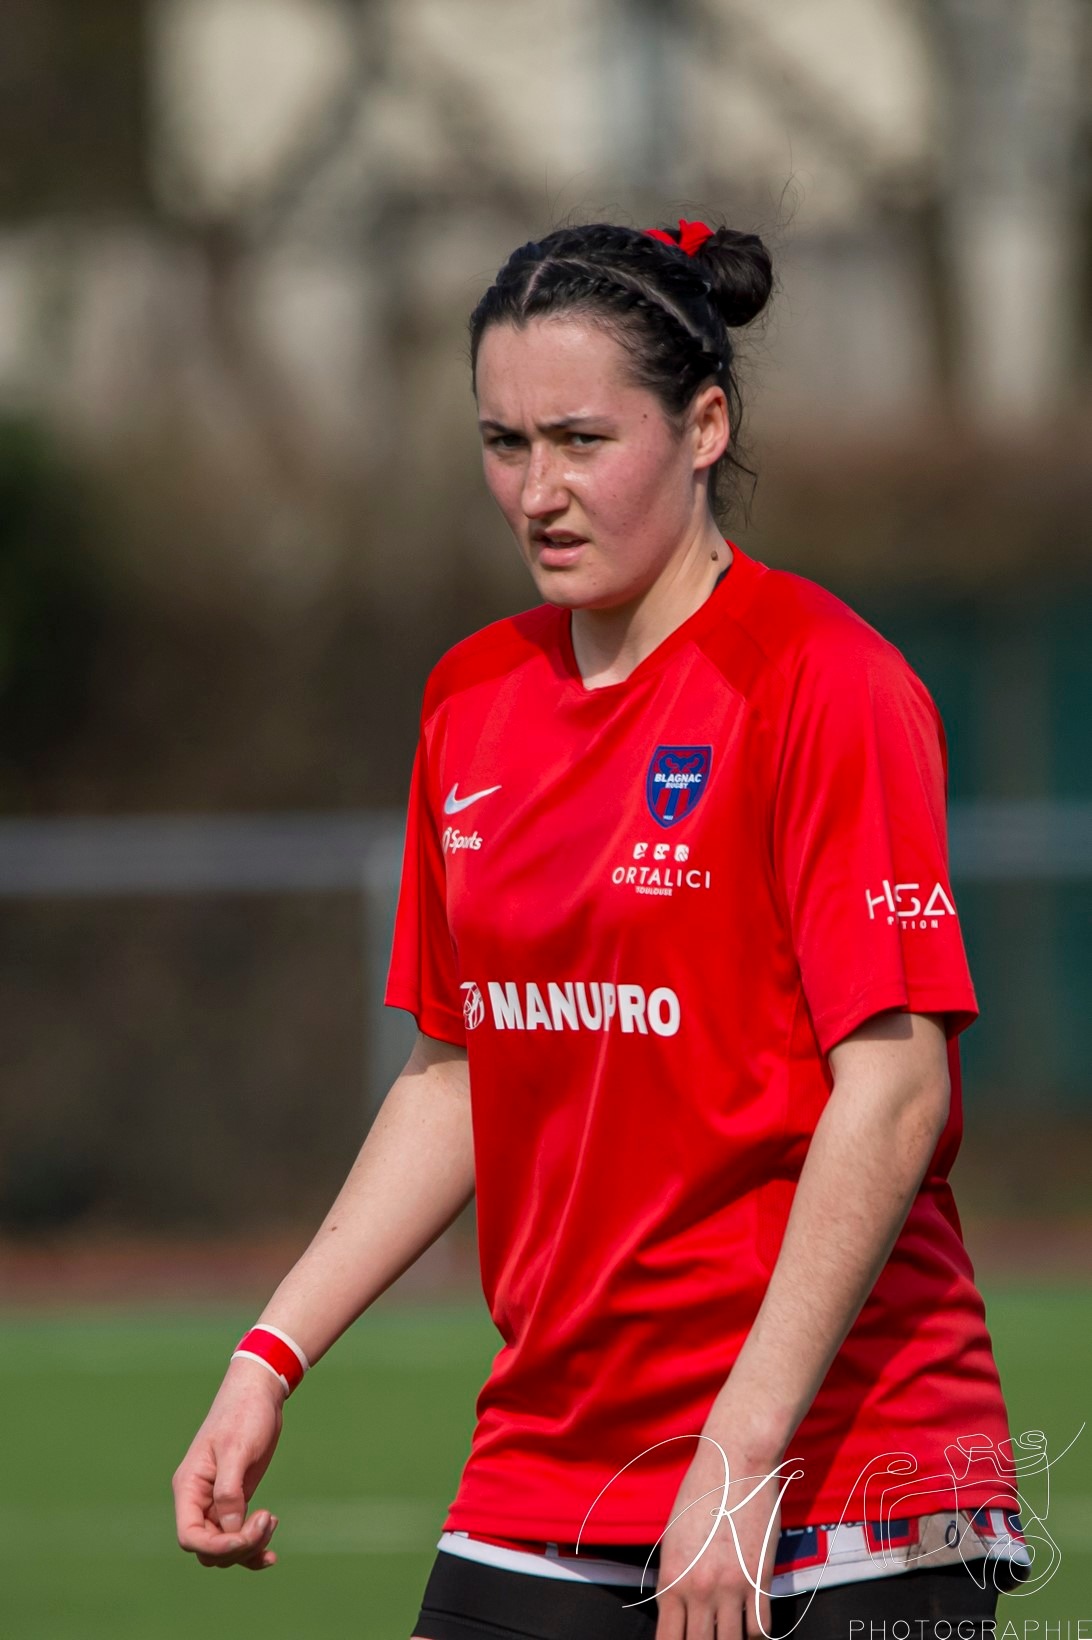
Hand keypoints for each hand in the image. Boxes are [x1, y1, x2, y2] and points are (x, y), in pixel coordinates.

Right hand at [172, 1357, 285, 1569]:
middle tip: (267, 1519)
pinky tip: (271, 1551)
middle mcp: (199, 1500)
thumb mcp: (236, 1449)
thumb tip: (230, 1529)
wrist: (260, 1393)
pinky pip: (238, 1537)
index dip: (215, 1547)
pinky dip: (253, 1548)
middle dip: (239, 1546)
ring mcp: (217, 1503)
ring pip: (225, 1548)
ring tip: (272, 1521)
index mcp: (189, 1487)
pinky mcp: (237, 1500)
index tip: (245, 1537)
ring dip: (250, 1546)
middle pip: (209, 1548)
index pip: (190, 1536)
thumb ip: (229, 1490)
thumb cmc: (244, 1413)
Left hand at [654, 1439, 780, 1639]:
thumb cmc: (700, 1492)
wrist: (734, 1463)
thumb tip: (678, 1609)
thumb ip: (675, 1577)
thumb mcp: (673, 1537)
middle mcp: (699, 1590)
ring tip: (730, 1632)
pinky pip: (760, 1628)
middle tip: (710, 1635)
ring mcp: (731, 1587)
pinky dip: (757, 1633)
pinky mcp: (760, 1579)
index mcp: (671, 1579)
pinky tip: (752, 1623)